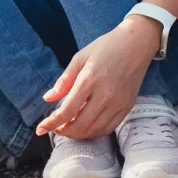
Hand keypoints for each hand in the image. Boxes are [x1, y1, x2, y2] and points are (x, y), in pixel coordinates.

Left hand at [37, 16, 160, 138]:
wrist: (137, 43)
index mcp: (90, 79)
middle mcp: (105, 94)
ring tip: (68, 128)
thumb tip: (47, 99)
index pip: (67, 111)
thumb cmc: (106, 47)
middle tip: (55, 128)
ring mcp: (118, 102)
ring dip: (78, 134)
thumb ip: (64, 81)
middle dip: (63, 131)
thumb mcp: (80, 57)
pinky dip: (94, 132)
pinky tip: (86, 127)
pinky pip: (109, 128)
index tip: (40, 128)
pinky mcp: (127, 106)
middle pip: (80, 125)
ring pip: (94, 130)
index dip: (51, 123)